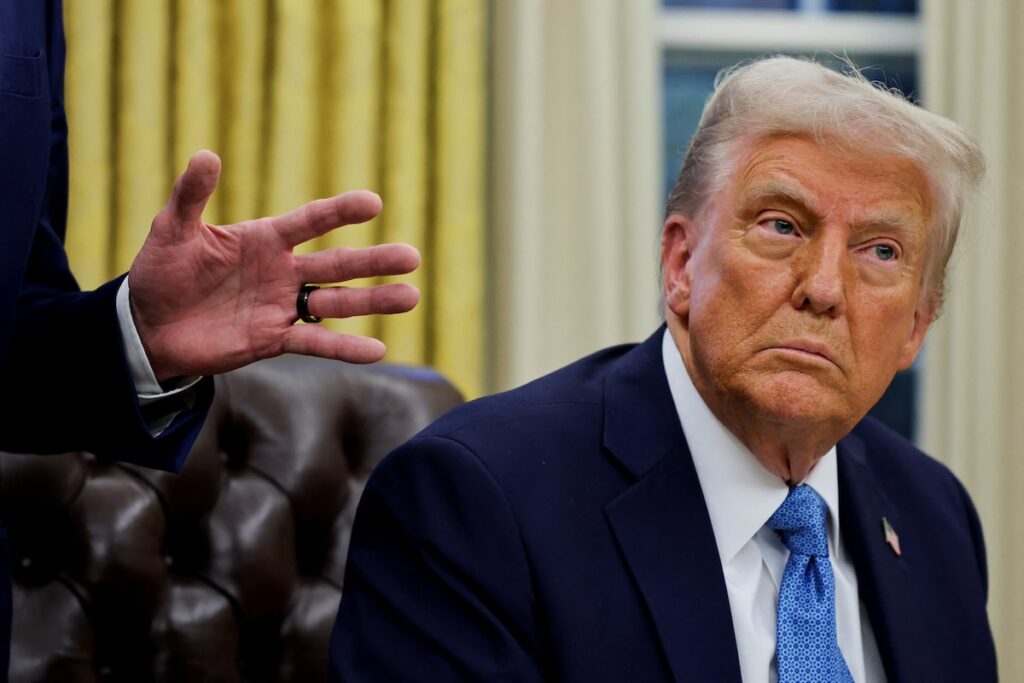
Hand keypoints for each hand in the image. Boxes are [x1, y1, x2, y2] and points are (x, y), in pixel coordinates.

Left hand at [128, 151, 419, 381]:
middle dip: (374, 261)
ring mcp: (282, 306)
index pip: (311, 221)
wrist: (148, 325)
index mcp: (265, 239)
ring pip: (338, 303)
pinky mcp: (274, 339)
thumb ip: (191, 195)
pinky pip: (316, 342)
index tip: (373, 203)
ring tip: (411, 297)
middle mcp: (283, 271)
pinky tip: (378, 350)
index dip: (340, 212)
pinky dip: (346, 348)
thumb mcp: (172, 229)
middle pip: (337, 264)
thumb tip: (206, 154)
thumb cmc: (162, 270)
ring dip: (374, 301)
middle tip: (412, 257)